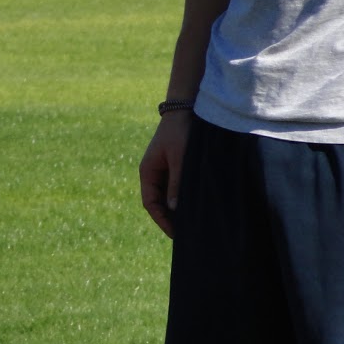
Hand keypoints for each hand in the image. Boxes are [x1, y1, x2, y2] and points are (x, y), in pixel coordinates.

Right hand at [139, 111, 191, 237]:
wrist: (185, 108)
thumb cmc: (181, 131)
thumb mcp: (180, 158)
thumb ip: (177, 183)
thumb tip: (174, 209)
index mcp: (148, 171)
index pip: (150, 203)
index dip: (161, 220)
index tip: (175, 233)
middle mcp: (153, 173)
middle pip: (158, 203)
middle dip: (170, 219)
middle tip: (186, 234)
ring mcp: (164, 170)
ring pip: (168, 197)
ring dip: (177, 209)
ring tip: (192, 224)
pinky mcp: (175, 166)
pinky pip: (176, 188)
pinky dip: (183, 199)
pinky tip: (196, 206)